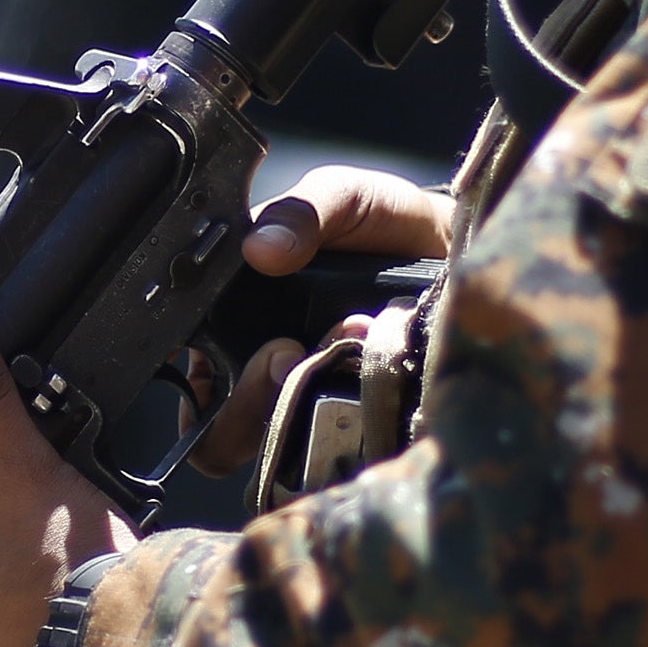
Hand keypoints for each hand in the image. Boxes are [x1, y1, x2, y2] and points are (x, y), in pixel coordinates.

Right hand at [192, 165, 458, 473]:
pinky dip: (350, 412)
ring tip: (347, 338)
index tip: (243, 351)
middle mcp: (263, 373)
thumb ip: (299, 213)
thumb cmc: (383, 224)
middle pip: (222, 430)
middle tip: (290, 352)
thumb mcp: (339, 199)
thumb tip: (260, 249)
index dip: (200, 379)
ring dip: (301, 399)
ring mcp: (308, 406)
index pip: (191, 377)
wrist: (456, 250)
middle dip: (251, 396)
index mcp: (234, 322)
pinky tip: (374, 360)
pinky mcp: (355, 426)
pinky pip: (336, 448)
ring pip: (275, 446)